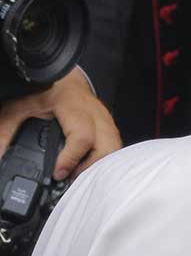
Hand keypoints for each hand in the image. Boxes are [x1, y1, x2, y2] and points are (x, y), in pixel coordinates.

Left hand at [0, 68, 120, 179]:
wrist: (64, 76)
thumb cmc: (44, 89)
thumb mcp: (20, 107)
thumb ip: (7, 129)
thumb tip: (0, 153)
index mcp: (74, 107)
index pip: (81, 136)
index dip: (71, 159)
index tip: (58, 174)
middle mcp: (96, 114)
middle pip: (107, 147)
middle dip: (91, 168)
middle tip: (71, 178)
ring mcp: (106, 120)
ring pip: (114, 150)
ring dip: (99, 166)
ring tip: (78, 174)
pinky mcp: (109, 127)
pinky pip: (114, 148)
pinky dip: (103, 161)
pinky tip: (86, 166)